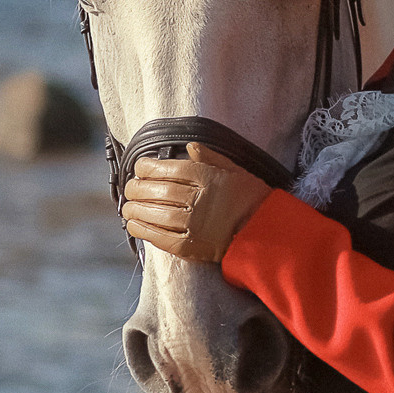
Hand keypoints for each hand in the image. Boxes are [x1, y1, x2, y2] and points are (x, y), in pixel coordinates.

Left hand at [121, 143, 272, 262]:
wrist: (267, 235)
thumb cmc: (253, 200)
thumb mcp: (236, 171)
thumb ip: (211, 157)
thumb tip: (190, 146)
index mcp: (209, 178)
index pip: (170, 168)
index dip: (149, 167)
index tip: (140, 167)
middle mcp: (199, 199)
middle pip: (159, 190)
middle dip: (138, 188)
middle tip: (130, 187)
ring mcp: (194, 224)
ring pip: (155, 213)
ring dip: (136, 209)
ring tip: (127, 207)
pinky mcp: (191, 246)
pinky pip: (160, 237)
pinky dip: (143, 230)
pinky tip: (134, 225)